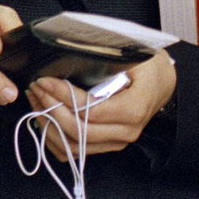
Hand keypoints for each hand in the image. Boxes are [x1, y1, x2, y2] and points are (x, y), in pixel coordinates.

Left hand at [25, 50, 176, 159]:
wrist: (164, 82)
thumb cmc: (148, 66)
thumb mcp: (134, 55)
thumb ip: (108, 57)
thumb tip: (73, 47)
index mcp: (134, 109)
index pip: (92, 111)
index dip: (63, 97)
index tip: (44, 80)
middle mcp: (126, 131)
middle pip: (79, 132)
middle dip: (51, 108)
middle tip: (36, 87)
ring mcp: (116, 141)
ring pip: (74, 146)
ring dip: (48, 124)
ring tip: (35, 99)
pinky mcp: (106, 143)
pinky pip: (75, 151)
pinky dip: (54, 137)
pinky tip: (43, 115)